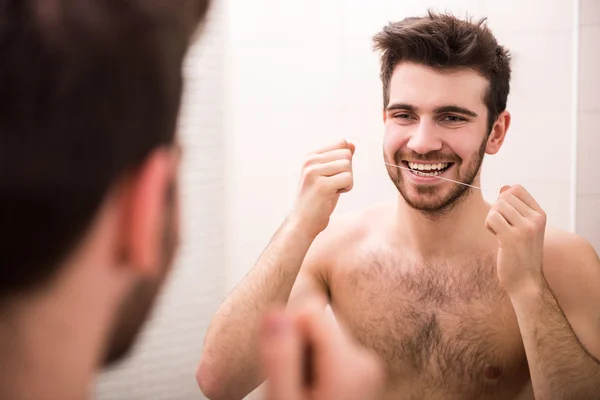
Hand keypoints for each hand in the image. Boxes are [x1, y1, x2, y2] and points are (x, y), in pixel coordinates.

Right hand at [259, 301, 383, 399]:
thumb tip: (276, 312)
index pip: (309, 311)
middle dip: (296, 350)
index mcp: (352, 363)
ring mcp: (366, 367)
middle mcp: (366, 360)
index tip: (286, 369)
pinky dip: (314, 369)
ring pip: (318, 337)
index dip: (286, 334)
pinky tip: (312, 395)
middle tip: (294, 389)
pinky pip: (326, 351)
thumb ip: (280, 358)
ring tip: (303, 395)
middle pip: (314, 323)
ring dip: (303, 361)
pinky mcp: (361, 371)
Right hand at [289, 140, 354, 237]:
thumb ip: (338, 159)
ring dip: (347, 181)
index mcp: (311, 156)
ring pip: (348, 166)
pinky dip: (346, 188)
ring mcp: (314, 172)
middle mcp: (310, 161)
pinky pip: (348, 179)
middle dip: (347, 171)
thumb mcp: (328, 175)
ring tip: (332, 190)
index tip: (333, 175)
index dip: (344, 161)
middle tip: (334, 184)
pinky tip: (333, 194)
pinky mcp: (321, 185)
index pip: (341, 143)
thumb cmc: (317, 200)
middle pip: (346, 155)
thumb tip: (351, 144)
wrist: (303, 222)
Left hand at [485, 185, 546, 292]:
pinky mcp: (512, 237)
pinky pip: (492, 218)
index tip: (506, 216)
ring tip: (500, 233)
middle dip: (496, 210)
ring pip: (497, 206)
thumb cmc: (521, 254)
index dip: (504, 199)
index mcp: (540, 214)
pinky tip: (496, 237)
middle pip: (504, 197)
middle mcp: (535, 219)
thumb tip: (504, 187)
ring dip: (492, 219)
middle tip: (502, 228)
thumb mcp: (523, 227)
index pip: (516, 189)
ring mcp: (525, 228)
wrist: (526, 281)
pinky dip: (489, 226)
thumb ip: (515, 207)